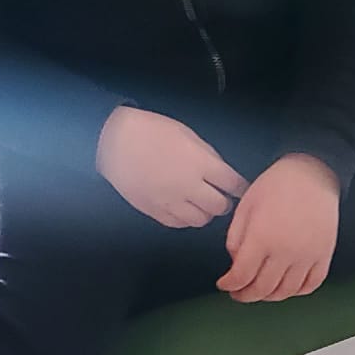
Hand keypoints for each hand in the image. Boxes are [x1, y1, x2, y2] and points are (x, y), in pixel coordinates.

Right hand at [96, 106, 248, 228]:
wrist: (114, 141)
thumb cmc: (153, 131)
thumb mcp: (188, 135)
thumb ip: (208, 156)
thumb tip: (223, 173)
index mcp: (201, 164)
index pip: (233, 183)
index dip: (240, 187)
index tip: (240, 187)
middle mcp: (189, 187)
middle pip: (220, 207)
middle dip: (224, 202)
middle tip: (220, 195)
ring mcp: (171, 202)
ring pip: (201, 220)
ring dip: (205, 212)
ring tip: (201, 202)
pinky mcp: (155, 212)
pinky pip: (179, 223)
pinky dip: (186, 218)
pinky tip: (183, 207)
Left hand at [216, 154, 340, 303]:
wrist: (312, 174)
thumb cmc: (277, 185)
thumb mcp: (246, 206)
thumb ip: (235, 238)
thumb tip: (236, 263)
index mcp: (262, 237)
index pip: (241, 275)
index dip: (229, 285)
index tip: (224, 284)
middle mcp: (286, 251)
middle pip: (262, 289)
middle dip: (245, 295)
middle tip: (238, 293)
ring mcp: (307, 256)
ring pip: (286, 291)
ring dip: (269, 296)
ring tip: (260, 291)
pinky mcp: (324, 255)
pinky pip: (311, 284)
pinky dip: (297, 292)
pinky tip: (287, 287)